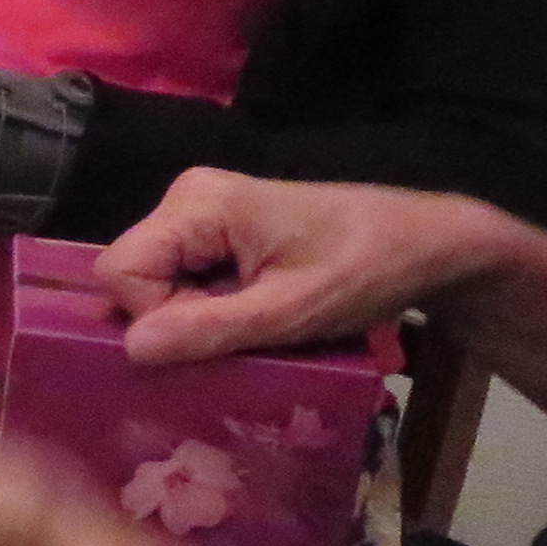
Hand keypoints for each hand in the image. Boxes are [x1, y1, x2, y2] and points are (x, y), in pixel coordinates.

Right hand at [93, 171, 516, 368]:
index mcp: (198, 202)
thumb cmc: (365, 269)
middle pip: (132, 275)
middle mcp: (187, 197)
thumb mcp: (291, 311)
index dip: (154, 316)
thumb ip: (209, 329)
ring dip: (191, 318)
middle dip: (171, 319)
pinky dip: (205, 308)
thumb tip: (130, 348)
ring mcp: (201, 212)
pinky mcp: (217, 230)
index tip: (219, 333)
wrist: (425, 243)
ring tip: (252, 326)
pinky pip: (179, 277)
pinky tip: (250, 316)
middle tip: (240, 335)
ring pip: (153, 282)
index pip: (121, 271)